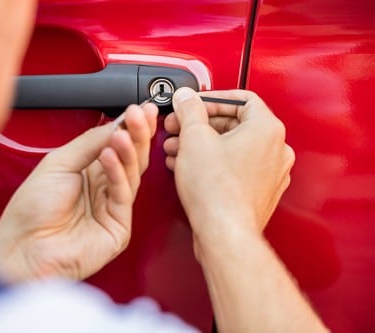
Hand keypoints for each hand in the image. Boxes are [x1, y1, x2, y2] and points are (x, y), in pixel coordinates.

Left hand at [0, 103, 157, 282]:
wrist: (22, 247)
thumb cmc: (32, 209)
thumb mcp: (58, 163)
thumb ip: (89, 142)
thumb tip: (116, 124)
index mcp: (88, 171)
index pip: (116, 145)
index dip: (129, 127)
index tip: (138, 109)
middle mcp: (103, 187)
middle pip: (130, 157)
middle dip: (137, 134)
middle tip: (140, 115)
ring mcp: (112, 207)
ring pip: (132, 173)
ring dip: (129, 150)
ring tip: (122, 134)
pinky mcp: (118, 226)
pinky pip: (123, 194)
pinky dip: (118, 173)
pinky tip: (110, 156)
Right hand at [163, 88, 294, 236]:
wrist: (224, 232)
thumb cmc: (217, 192)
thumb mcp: (194, 138)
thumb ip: (189, 110)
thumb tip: (186, 98)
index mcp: (267, 129)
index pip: (242, 98)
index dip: (211, 99)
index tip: (193, 105)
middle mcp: (276, 149)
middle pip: (235, 123)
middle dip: (201, 125)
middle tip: (179, 127)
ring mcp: (271, 173)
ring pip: (233, 147)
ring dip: (203, 144)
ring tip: (179, 149)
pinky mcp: (260, 191)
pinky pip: (236, 167)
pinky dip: (214, 162)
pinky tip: (191, 167)